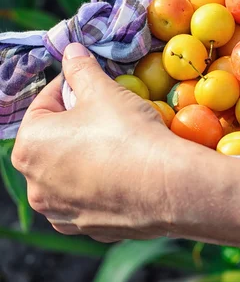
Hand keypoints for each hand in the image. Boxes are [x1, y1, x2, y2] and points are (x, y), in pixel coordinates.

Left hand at [11, 43, 175, 242]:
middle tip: (107, 111)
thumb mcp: (103, 90)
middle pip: (55, 140)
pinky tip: (125, 171)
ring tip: (119, 142)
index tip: (92, 82)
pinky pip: (89, 197)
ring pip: (70, 171)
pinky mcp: (87, 229)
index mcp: (29, 146)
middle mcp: (35, 185)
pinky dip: (101, 183)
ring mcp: (60, 213)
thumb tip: (71, 51)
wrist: (167, 188)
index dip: (69, 88)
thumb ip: (81, 68)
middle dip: (77, 122)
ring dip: (87, 154)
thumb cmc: (127, 133)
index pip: (43, 104)